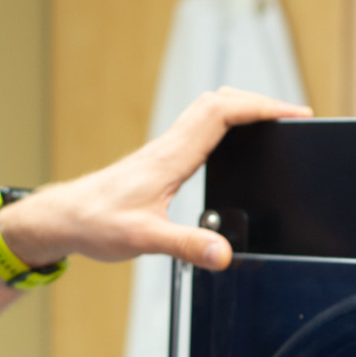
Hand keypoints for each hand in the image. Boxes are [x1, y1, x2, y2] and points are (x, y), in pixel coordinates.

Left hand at [0, 87, 310, 271]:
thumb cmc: (94, 223)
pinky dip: (224, 124)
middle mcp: (168, 147)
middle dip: (259, 102)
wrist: (62, 219)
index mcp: (170, 157)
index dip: (261, 107)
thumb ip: (187, 246)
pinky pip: (198, 129)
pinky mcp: (158, 162)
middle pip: (219, 102)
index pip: (222, 113)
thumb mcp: (144, 240)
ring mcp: (163, 152)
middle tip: (292, 115)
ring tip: (272, 121)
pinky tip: (232, 142)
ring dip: (242, 108)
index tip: (293, 114)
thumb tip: (224, 254)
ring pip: (208, 111)